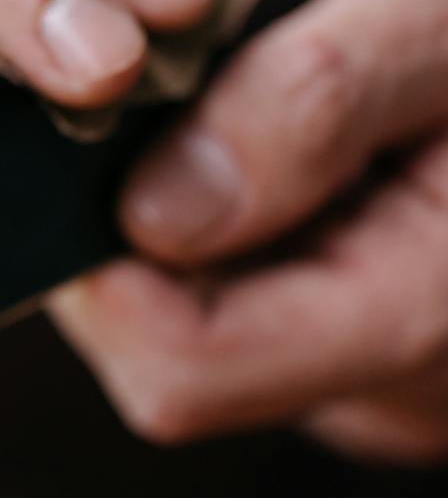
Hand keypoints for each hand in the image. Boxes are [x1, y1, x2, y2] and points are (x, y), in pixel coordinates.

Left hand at [52, 0, 447, 464]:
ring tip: (245, 106)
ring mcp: (396, 390)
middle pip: (173, 354)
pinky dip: (232, 228)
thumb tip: (158, 214)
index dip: (100, 266)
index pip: (185, 368)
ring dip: (182, 222)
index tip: (85, 146)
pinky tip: (280, 143)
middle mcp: (410, 396)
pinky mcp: (381, 356)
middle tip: (165, 100)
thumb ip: (319, 102)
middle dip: (134, 233)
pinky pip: (252, 312)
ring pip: (201, 331)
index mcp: (441, 323)